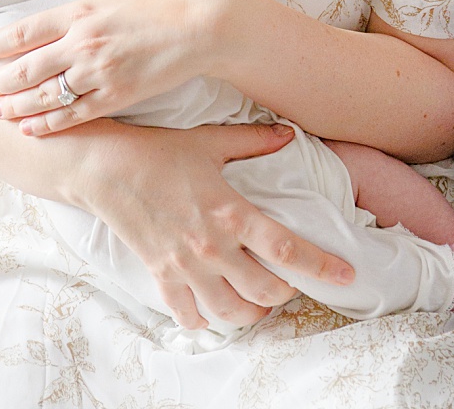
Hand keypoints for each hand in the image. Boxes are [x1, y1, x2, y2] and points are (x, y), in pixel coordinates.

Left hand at [0, 0, 227, 133]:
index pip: (23, 32)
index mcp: (82, 11)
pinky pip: (72, 115)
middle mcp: (83, 44)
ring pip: (43, 97)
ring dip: (15, 106)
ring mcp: (98, 73)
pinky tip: (31, 128)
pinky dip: (46, 124)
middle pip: (24, 69)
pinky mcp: (117, 96)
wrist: (209, 25)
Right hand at [73, 120, 353, 331]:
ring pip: (228, 312)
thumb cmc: (161, 152)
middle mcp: (212, 247)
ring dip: (250, 312)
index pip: (287, 249)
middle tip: (292, 283)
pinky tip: (213, 310)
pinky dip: (204, 319)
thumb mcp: (213, 141)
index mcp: (233, 213)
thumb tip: (288, 134)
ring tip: (259, 301)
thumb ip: (256, 142)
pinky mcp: (159, 275)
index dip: (321, 266)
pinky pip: (186, 313)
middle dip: (286, 293)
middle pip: (263, 290)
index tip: (347, 274)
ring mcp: (184, 266)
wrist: (105, 169)